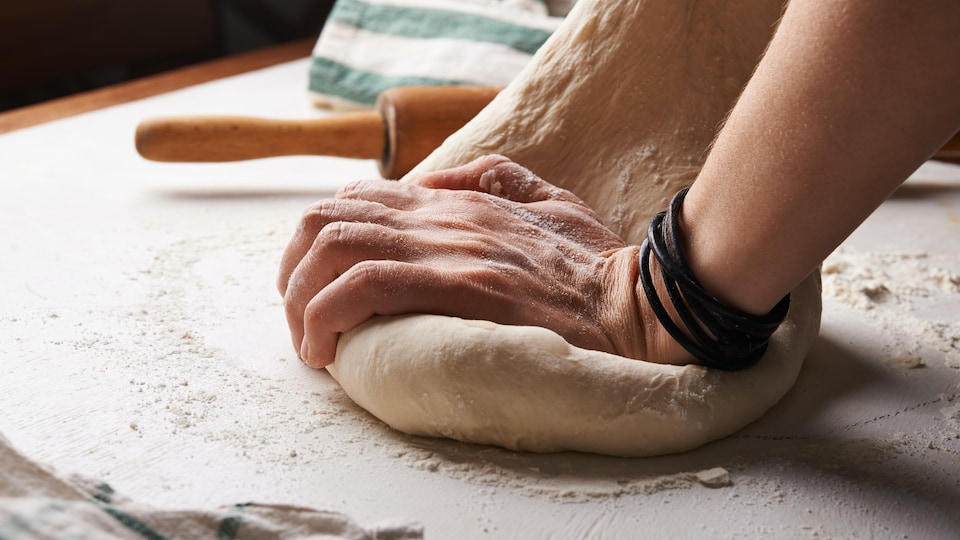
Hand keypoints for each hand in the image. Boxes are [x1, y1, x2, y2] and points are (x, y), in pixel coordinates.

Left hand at [278, 155, 680, 367]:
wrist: (638, 304)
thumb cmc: (596, 266)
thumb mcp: (549, 200)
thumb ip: (494, 178)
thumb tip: (437, 179)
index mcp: (457, 200)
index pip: (357, 198)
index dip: (319, 242)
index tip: (319, 289)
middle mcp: (442, 216)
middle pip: (327, 218)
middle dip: (293, 272)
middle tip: (301, 321)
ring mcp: (448, 248)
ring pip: (334, 247)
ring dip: (301, 298)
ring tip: (310, 343)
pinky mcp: (458, 286)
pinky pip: (364, 286)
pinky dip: (327, 316)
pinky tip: (327, 351)